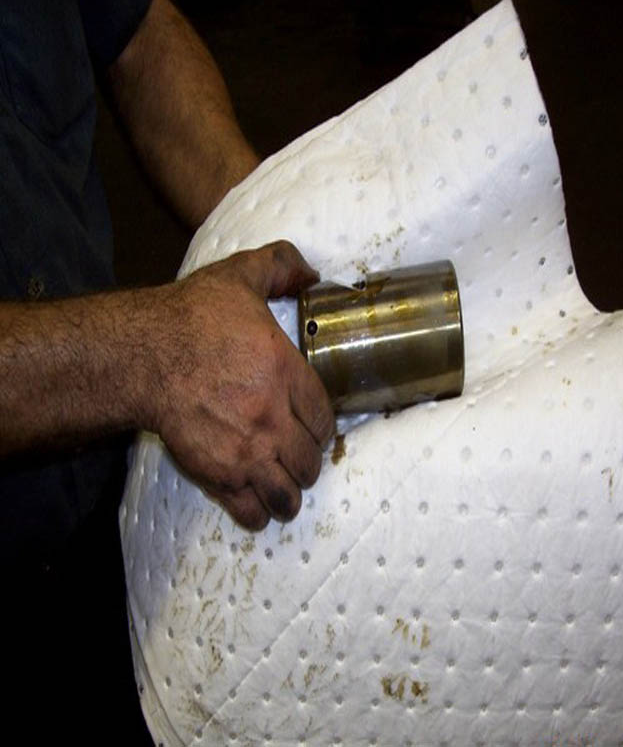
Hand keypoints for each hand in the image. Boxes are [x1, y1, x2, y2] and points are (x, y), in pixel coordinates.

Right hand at [149, 241, 333, 529]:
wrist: (139, 357)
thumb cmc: (189, 318)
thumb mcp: (239, 277)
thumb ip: (282, 267)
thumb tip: (313, 274)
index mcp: (286, 373)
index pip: (325, 418)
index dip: (323, 427)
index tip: (315, 428)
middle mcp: (272, 418)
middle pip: (310, 460)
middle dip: (307, 462)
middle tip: (299, 458)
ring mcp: (246, 451)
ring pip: (286, 492)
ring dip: (289, 493)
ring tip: (284, 490)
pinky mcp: (216, 474)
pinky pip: (250, 510)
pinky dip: (258, 513)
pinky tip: (258, 507)